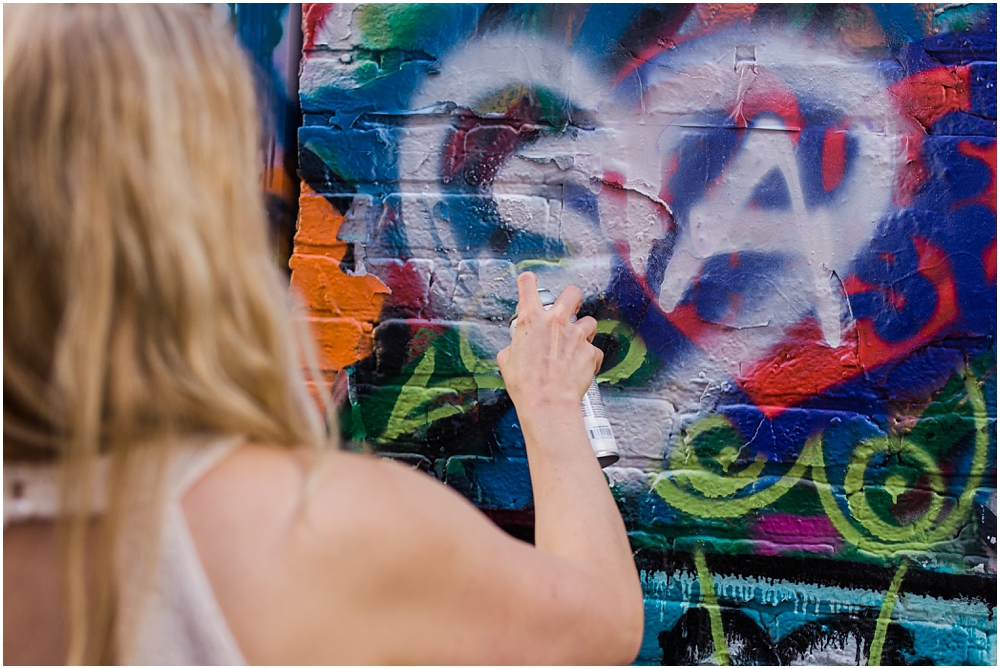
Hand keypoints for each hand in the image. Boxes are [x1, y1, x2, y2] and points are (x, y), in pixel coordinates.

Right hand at [497, 272, 603, 412]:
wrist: (548, 402)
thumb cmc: (526, 385)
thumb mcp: (507, 361)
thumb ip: (514, 347)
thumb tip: (515, 349)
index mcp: (531, 321)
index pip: (528, 286)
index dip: (528, 281)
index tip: (529, 281)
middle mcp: (556, 323)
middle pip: (571, 293)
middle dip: (571, 297)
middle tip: (569, 306)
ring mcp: (576, 336)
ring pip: (589, 321)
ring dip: (584, 329)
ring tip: (576, 342)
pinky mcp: (590, 352)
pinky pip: (594, 350)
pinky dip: (589, 356)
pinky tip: (582, 365)